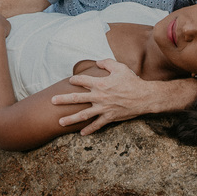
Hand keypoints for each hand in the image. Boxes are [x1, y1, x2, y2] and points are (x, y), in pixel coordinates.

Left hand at [51, 58, 196, 135]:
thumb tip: (97, 62)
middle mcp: (99, 97)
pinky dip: (89, 130)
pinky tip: (81, 133)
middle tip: (52, 101)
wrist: (144, 97)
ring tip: (60, 122)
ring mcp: (103, 108)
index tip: (70, 81)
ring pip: (83, 115)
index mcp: (100, 83)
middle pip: (77, 98)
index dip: (75, 80)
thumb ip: (107, 63)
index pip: (82, 81)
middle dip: (63, 100)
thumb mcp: (120, 67)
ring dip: (71, 119)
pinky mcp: (109, 117)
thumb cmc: (132, 81)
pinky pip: (97, 125)